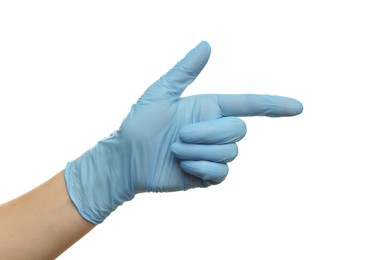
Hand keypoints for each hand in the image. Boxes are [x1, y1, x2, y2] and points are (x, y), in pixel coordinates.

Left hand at [65, 41, 302, 223]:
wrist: (127, 159)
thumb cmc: (140, 123)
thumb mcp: (160, 93)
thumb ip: (185, 70)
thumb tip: (206, 45)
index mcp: (210, 108)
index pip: (249, 105)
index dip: (275, 105)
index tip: (298, 107)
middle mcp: (215, 130)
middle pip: (238, 130)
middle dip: (208, 133)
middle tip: (179, 136)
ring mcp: (213, 154)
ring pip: (231, 153)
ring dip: (199, 152)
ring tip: (175, 151)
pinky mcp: (208, 175)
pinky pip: (222, 172)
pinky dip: (201, 168)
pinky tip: (182, 166)